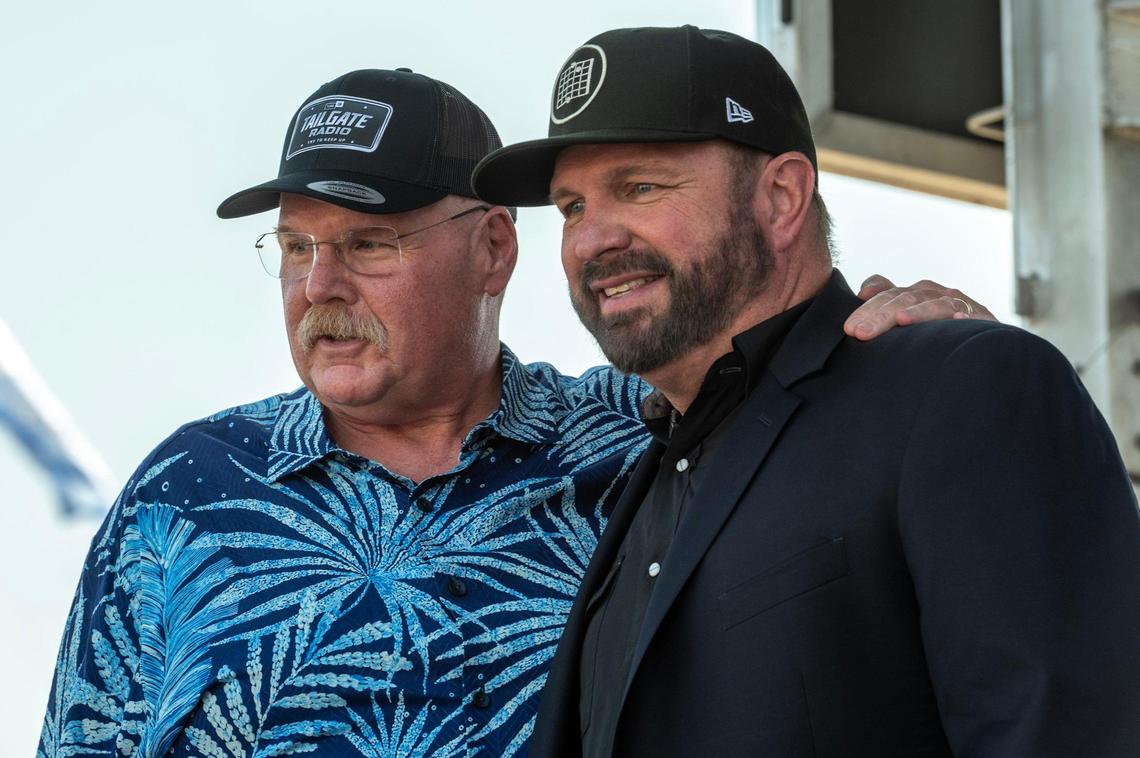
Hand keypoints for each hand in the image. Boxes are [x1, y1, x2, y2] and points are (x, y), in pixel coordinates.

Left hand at [844, 275, 995, 340]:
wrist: (983, 345)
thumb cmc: (937, 334)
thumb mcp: (907, 321)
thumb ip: (885, 306)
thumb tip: (862, 292)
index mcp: (914, 294)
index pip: (887, 293)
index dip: (868, 305)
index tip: (850, 326)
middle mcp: (934, 294)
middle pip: (904, 299)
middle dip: (880, 315)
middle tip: (859, 333)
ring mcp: (959, 303)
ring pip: (934, 304)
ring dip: (917, 312)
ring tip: (901, 320)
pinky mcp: (982, 318)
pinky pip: (972, 317)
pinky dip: (964, 319)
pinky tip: (957, 322)